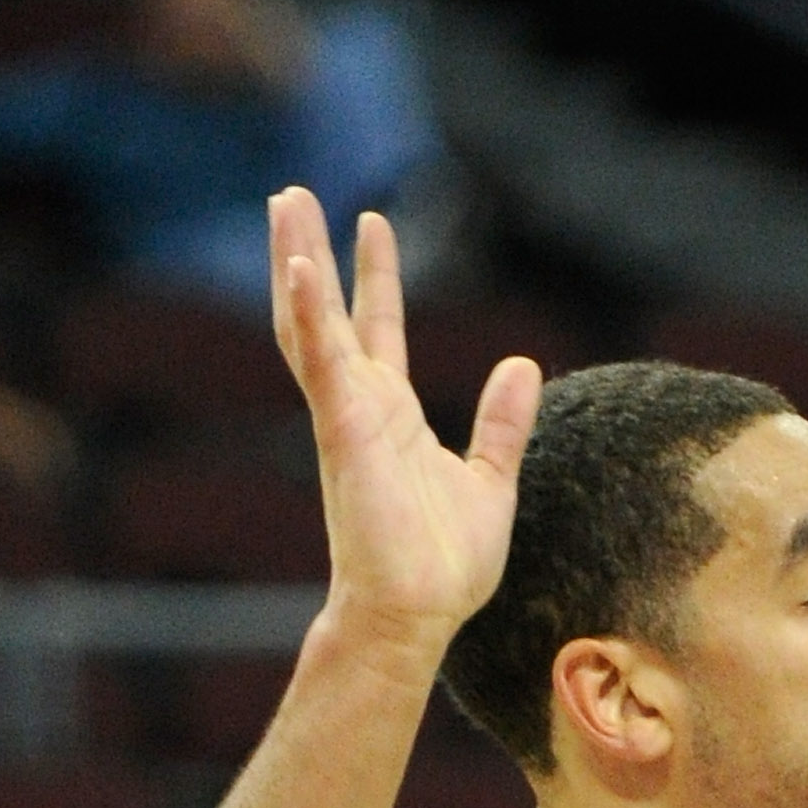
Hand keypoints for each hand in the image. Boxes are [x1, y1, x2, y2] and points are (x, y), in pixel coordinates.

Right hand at [268, 187, 541, 657]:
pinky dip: (309, 313)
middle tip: (292, 194)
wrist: (417, 614)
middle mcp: (361, 408)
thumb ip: (502, 423)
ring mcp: (346, 416)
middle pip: (329, 313)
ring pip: (311, 324)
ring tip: (284, 204)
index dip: (373, 278)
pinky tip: (298, 266)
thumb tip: (523, 366)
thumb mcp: (491, 479)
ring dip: (295, 263)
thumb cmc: (443, 562)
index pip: (378, 330)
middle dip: (312, 252)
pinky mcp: (343, 431)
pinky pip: (322, 362)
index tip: (369, 224)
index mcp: (393, 416)